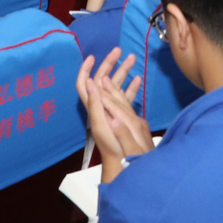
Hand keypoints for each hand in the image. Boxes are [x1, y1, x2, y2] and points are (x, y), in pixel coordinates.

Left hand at [75, 51, 150, 181]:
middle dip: (109, 64)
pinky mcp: (121, 118)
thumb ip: (99, 107)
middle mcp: (101, 110)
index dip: (85, 70)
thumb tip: (93, 84)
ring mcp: (111, 113)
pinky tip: (138, 79)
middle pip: (100, 82)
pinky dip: (130, 87)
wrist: (124, 171)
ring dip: (122, 72)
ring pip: (113, 87)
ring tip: (133, 58)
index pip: (83, 86)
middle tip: (119, 51)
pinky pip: (124, 98)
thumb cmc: (117, 154)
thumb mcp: (105, 130)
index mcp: (95, 111)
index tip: (93, 56)